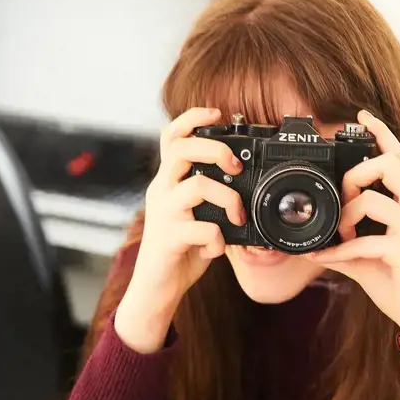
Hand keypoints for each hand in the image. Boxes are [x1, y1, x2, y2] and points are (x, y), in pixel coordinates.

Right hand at [116, 107, 245, 352]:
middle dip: (214, 149)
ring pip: (196, 186)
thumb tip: (243, 183)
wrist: (156, 288)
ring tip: (237, 215)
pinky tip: (218, 247)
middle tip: (236, 167)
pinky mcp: (169, 239)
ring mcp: (164, 214)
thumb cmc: (180, 249)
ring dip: (227, 198)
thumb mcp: (194, 214)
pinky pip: (202, 229)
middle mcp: (161, 191)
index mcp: (168, 181)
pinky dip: (218, 239)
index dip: (190, 118)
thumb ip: (210, 196)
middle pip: (181, 149)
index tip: (216, 112)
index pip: (170, 137)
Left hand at [310, 111, 399, 374]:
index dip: (381, 134)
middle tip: (342, 197)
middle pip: (389, 165)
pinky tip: (329, 257)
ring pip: (373, 200)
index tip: (361, 115)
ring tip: (339, 236)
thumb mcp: (374, 254)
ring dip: (345, 217)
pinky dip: (340, 250)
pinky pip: (365, 241)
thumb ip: (350, 240)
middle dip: (356, 173)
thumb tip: (315, 240)